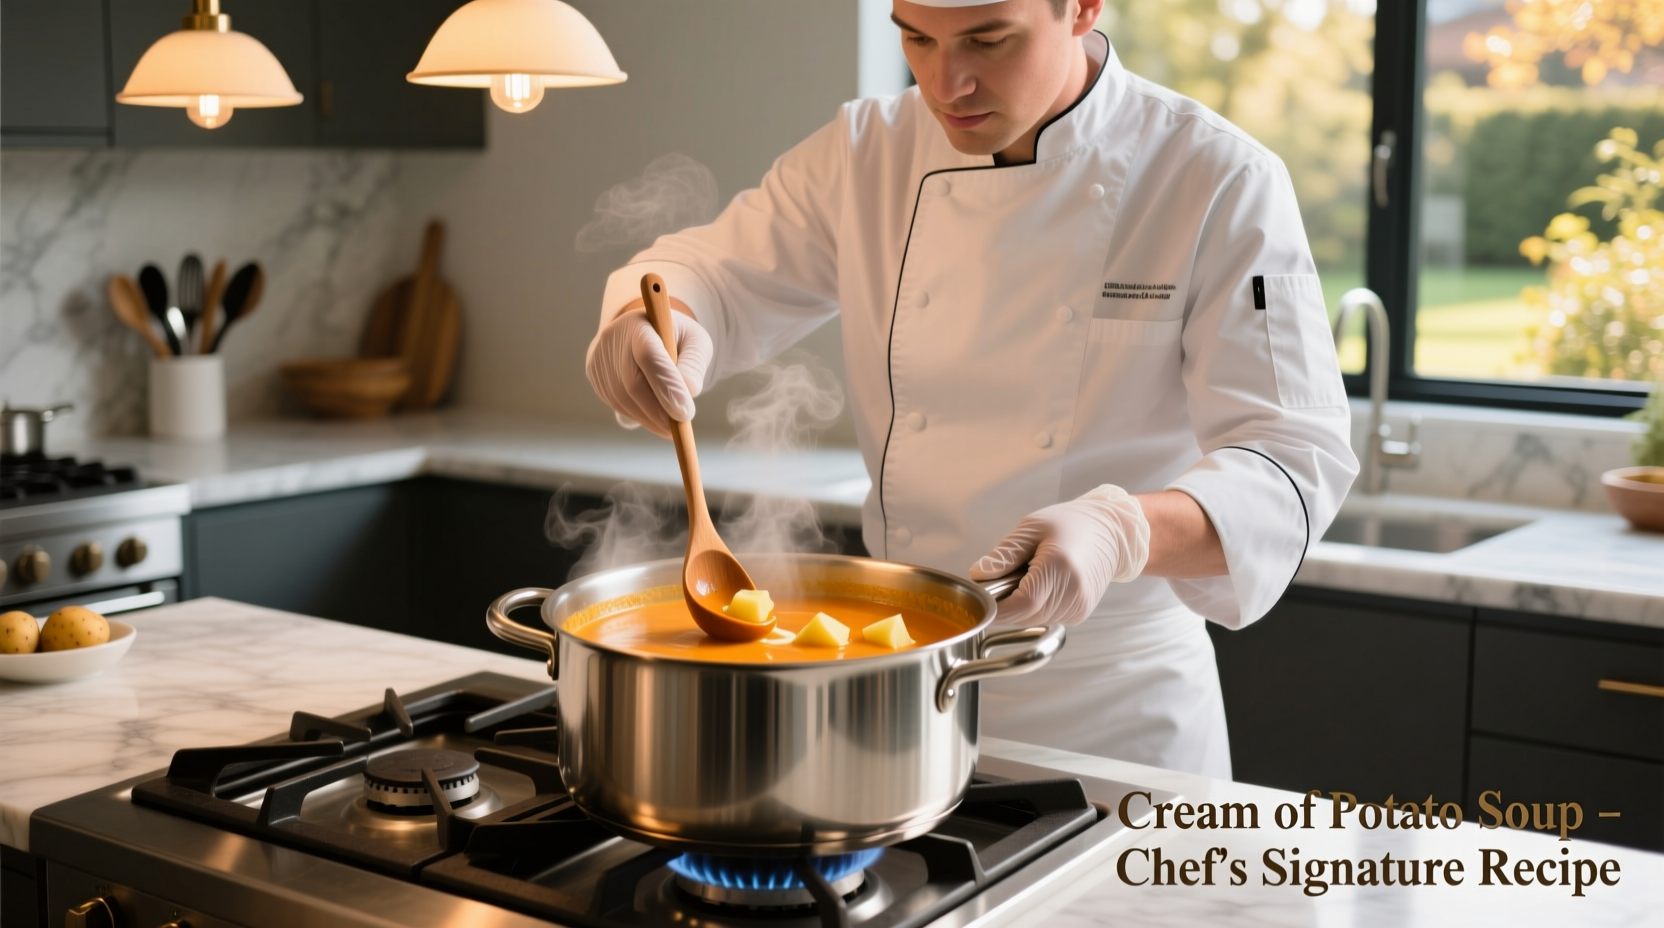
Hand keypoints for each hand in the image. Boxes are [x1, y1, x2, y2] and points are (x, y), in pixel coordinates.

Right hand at [585, 308, 712, 438]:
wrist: (643, 330)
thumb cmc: (676, 338)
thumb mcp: (695, 342)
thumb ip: (694, 364)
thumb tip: (689, 392)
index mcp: (641, 323)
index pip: (649, 356)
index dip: (667, 387)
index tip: (686, 414)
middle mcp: (614, 337)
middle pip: (632, 383)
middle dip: (658, 412)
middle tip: (679, 431)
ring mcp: (599, 356)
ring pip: (622, 399)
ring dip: (649, 419)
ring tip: (670, 427)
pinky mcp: (593, 374)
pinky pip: (616, 403)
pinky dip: (637, 416)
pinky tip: (653, 417)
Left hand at [968, 486, 1151, 627]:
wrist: (1111, 532)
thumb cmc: (1071, 524)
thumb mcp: (1031, 528)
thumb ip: (1004, 554)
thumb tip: (979, 575)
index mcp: (1060, 567)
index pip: (1020, 605)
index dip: (996, 606)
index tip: (981, 594)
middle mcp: (1073, 592)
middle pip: (1023, 614)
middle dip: (1006, 601)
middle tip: (1006, 575)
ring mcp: (1079, 606)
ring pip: (1032, 619)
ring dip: (1021, 603)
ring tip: (1030, 574)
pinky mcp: (1080, 613)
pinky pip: (1045, 617)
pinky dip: (1036, 605)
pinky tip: (1043, 583)